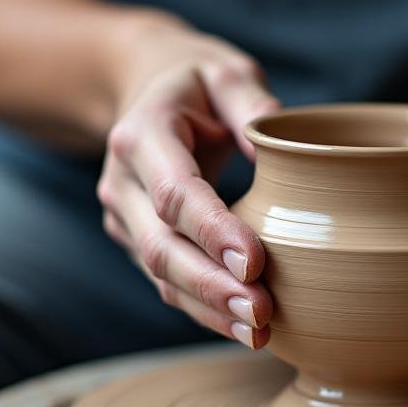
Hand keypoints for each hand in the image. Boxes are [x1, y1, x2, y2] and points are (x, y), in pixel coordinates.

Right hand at [97, 17, 277, 348]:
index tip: (255, 263)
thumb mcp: (225, 73)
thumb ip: (251, 101)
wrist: (146, 96)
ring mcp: (124, 217)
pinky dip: (204, 309)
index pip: (175, 192)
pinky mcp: (138, 240)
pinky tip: (243, 328)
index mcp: (142, 133)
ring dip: (209, 309)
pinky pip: (168, 282)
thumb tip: (284, 149)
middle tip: (262, 314)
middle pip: (161, 246)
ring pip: (161, 275)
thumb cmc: (196, 86)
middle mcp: (123, 182)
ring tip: (259, 333)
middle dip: (211, 286)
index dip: (213, 230)